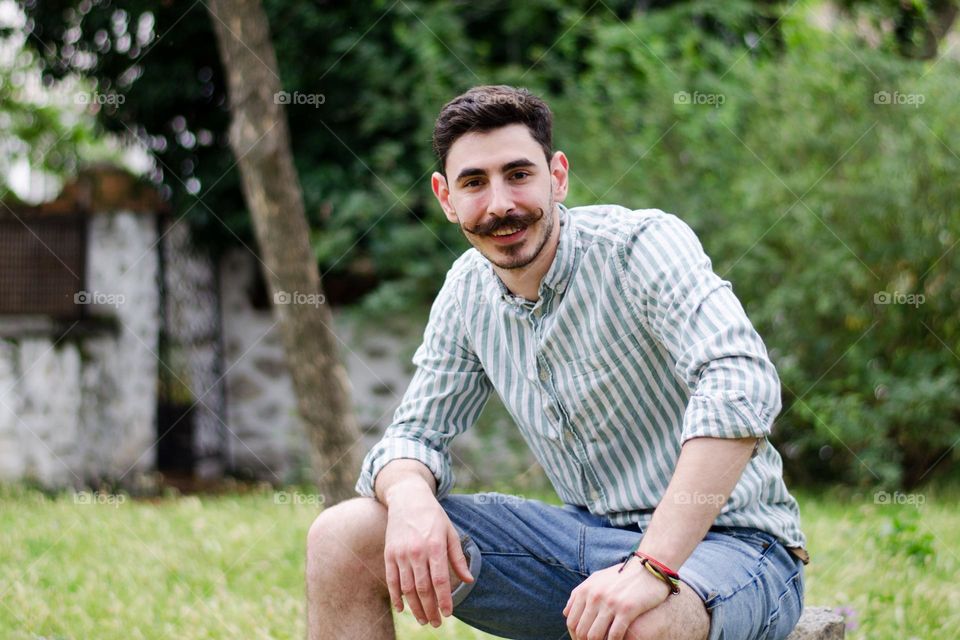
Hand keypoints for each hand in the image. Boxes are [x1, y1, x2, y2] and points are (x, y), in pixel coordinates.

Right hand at [383, 481, 473, 626]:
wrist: (408, 498)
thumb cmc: (433, 516)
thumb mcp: (450, 532)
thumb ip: (458, 558)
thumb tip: (468, 580)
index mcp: (435, 546)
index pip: (440, 580)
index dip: (444, 600)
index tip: (448, 614)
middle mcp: (417, 551)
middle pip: (423, 588)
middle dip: (430, 609)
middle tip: (436, 623)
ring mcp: (400, 553)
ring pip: (407, 588)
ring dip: (415, 608)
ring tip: (423, 619)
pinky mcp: (389, 554)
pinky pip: (391, 580)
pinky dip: (396, 596)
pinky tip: (402, 608)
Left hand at [563, 558, 671, 639]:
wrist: (648, 568)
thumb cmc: (622, 575)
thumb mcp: (597, 580)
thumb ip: (580, 594)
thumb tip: (565, 612)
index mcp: (585, 590)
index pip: (571, 622)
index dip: (575, 636)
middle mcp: (594, 596)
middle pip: (581, 631)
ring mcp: (610, 603)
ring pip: (595, 636)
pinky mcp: (627, 609)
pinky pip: (614, 635)